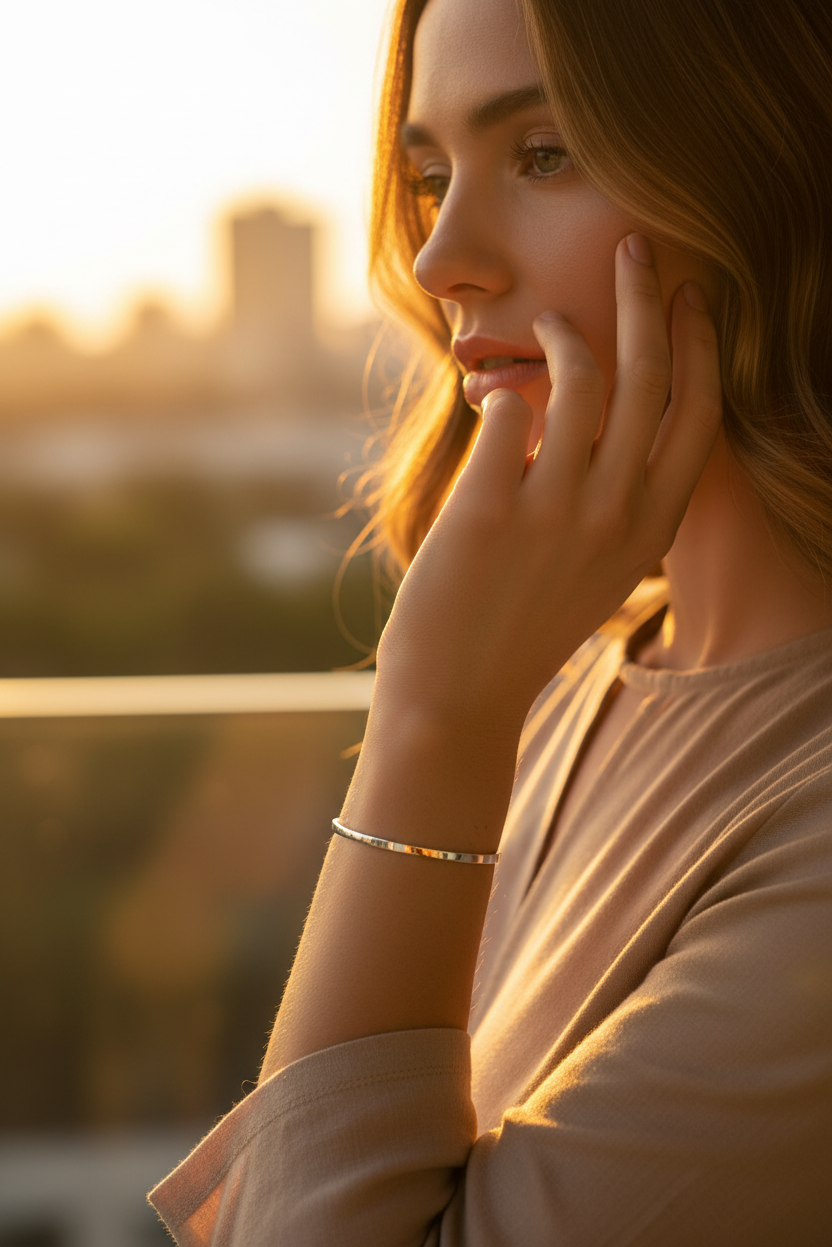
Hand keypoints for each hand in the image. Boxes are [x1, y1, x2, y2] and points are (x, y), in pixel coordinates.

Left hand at [374, 234, 721, 739]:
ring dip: (563, 330)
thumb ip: (616, 501)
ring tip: (544, 321)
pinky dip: (497, 389)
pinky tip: (484, 396)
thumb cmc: (520, 625)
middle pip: (652, 378)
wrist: (458, 694)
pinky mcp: (489, 508)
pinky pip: (505, 408)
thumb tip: (597, 414)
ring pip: (582, 378)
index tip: (690, 293)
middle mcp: (616, 516)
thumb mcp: (596, 569)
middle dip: (647, 296)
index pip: (697, 416)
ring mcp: (555, 512)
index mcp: (650, 530)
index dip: (699, 344)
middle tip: (635, 243)